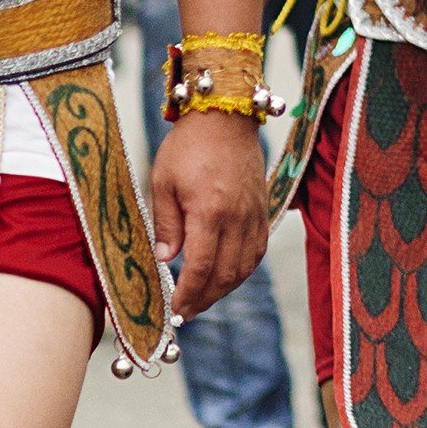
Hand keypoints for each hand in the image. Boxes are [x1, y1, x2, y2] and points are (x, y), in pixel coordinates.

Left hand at [151, 107, 269, 319]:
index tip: (175, 311)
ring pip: (246, 266)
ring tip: (204, 297)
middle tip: (186, 312)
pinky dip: (243, 268)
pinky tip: (227, 273)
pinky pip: (258, 249)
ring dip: (225, 288)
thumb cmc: (188, 146)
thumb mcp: (163, 183)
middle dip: (205, 299)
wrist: (226, 115)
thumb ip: (166, 225)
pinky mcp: (263, 208)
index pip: (201, 268)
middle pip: (226, 274)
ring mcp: (255, 214)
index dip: (188, 295)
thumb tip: (167, 259)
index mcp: (210, 212)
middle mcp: (238, 217)